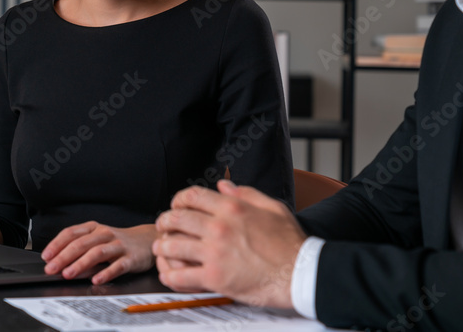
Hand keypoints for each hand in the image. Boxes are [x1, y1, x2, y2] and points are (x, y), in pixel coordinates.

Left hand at [41, 222, 156, 284]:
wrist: (147, 240)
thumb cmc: (118, 242)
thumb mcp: (98, 241)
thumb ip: (80, 251)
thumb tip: (60, 265)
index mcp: (94, 228)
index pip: (71, 233)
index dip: (57, 244)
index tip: (46, 256)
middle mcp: (105, 234)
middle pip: (81, 243)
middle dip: (64, 257)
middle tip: (51, 268)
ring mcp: (118, 245)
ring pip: (97, 253)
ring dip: (80, 264)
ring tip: (68, 274)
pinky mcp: (131, 258)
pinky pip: (117, 266)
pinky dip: (106, 273)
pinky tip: (96, 279)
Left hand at [153, 180, 305, 308]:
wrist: (301, 273)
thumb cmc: (290, 242)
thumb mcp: (272, 207)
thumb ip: (246, 193)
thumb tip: (224, 184)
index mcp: (232, 207)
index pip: (193, 196)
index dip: (178, 200)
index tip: (176, 206)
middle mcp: (219, 226)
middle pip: (177, 219)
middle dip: (165, 222)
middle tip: (162, 227)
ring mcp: (215, 252)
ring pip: (174, 246)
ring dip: (163, 247)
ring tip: (161, 248)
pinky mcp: (214, 277)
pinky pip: (181, 276)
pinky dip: (170, 275)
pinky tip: (169, 274)